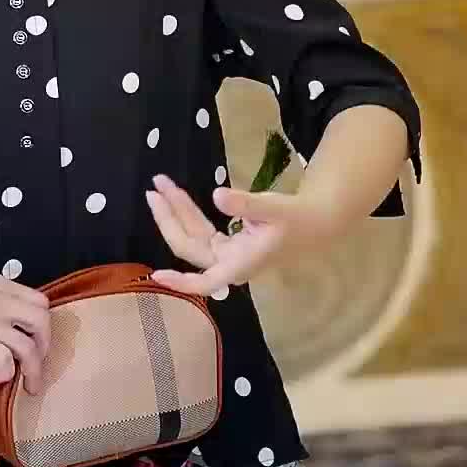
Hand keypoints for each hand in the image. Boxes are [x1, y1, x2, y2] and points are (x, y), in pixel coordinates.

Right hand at [0, 272, 50, 389]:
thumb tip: (0, 334)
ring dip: (33, 370)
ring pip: (29, 347)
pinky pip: (5, 360)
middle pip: (42, 322)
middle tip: (36, 363)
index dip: (43, 325)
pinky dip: (7, 373)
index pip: (39, 301)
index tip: (37, 341)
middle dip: (45, 346)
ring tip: (28, 385)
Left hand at [146, 176, 331, 296]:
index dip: (181, 281)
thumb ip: (246, 204)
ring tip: (160, 185)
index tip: (157, 274)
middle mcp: (228, 263)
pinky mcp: (225, 244)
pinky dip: (188, 212)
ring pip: (192, 236)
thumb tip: (217, 195)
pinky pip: (200, 230)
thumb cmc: (295, 220)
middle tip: (154, 190)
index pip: (206, 280)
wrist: (313, 223)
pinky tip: (176, 196)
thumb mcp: (274, 208)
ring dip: (175, 211)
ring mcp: (225, 254)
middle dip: (169, 219)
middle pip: (189, 246)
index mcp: (240, 263)